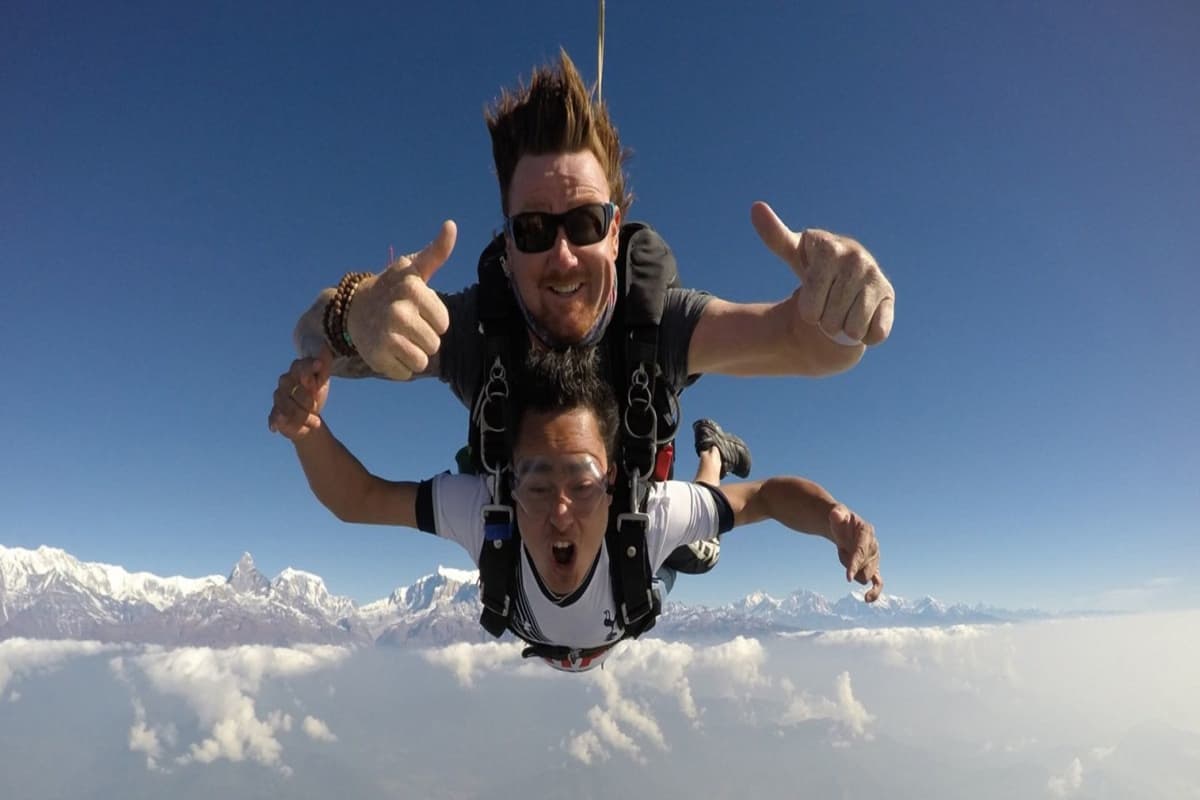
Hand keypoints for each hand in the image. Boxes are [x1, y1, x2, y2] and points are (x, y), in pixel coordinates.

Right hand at [268, 347, 332, 440]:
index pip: (300, 366)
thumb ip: (324, 364)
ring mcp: (279, 397)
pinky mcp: (275, 413)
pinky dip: (276, 421)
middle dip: (305, 398)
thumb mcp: (323, 380)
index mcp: (297, 370)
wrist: (311, 417)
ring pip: (284, 404)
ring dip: (300, 415)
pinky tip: (276, 427)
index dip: (307, 371)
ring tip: (315, 422)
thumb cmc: (316, 393)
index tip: (316, 377)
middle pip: (290, 386)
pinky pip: (274, 416)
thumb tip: (323, 347)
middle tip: (316, 405)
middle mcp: (285, 382)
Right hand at [345, 220, 455, 378]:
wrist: (354, 309)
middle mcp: (399, 311)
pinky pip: (406, 372)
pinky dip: (400, 367)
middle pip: (434, 343)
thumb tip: (451, 225)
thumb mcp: (413, 269)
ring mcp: (386, 335)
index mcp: (413, 289)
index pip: (444, 323)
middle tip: (406, 326)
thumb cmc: (393, 290)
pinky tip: (388, 350)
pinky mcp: (377, 357)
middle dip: (424, 339)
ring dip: (414, 354)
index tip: (418, 311)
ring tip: (399, 338)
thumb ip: (436, 252)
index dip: (434, 320)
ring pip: (422, 360)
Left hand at [751, 201, 893, 345]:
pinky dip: (866, 334)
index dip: (809, 310)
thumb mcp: (794, 252)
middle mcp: (856, 258)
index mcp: (829, 248)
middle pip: (830, 321)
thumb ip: (775, 235)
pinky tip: (864, 320)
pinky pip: (875, 332)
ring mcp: (875, 277)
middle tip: (828, 306)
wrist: (850, 279)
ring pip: (851, 330)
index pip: (809, 307)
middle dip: (825, 322)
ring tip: (843, 312)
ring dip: (844, 329)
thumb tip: (756, 207)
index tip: (811, 298)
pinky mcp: (890, 296)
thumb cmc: (817, 266)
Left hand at [830, 504, 882, 602]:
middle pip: (863, 566)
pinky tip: (867, 599)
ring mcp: (874, 558)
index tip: (848, 578)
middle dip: (850, 564)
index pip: (861, 551)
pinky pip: (878, 582)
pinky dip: (874, 592)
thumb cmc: (840, 519)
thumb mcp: (836, 513)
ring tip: (845, 553)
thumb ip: (836, 514)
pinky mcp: (872, 567)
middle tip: (841, 549)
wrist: (843, 526)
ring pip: (864, 575)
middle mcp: (874, 546)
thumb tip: (835, 515)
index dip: (855, 564)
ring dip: (851, 569)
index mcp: (867, 532)